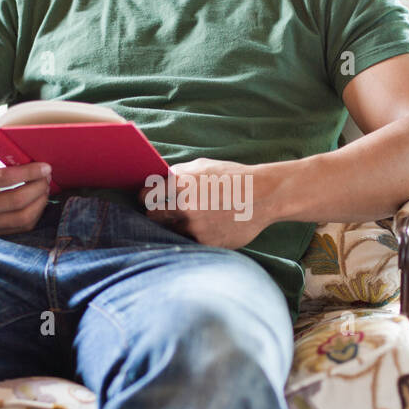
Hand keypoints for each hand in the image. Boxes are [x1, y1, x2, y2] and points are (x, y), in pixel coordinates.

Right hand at [0, 127, 51, 235]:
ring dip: (40, 200)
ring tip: (44, 185)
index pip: (3, 179)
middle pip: (17, 200)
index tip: (44, 166)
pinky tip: (38, 198)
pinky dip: (36, 212)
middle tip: (47, 174)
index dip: (28, 172)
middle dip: (38, 186)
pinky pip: (22, 226)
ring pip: (23, 217)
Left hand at [138, 157, 267, 246]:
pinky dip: (192, 236)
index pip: (145, 195)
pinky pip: (189, 242)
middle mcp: (184, 207)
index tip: (146, 200)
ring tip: (188, 220)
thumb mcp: (203, 166)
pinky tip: (203, 227)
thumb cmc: (232, 177)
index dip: (144, 198)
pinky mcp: (207, 243)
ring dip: (174, 227)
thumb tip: (156, 181)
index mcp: (180, 184)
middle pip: (153, 216)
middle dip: (156, 214)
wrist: (263, 196)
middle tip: (162, 212)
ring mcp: (195, 227)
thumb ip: (177, 173)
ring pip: (170, 231)